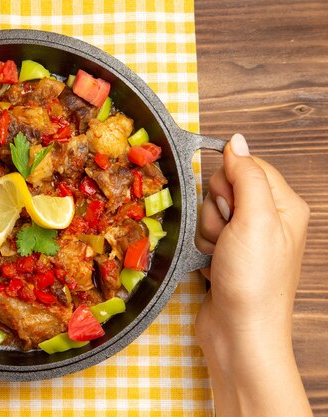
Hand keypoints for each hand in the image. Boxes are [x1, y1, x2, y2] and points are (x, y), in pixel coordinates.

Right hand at [195, 133, 311, 416]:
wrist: (239, 333)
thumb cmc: (253, 280)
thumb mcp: (255, 220)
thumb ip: (246, 175)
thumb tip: (235, 140)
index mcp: (285, 205)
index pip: (246, 165)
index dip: (228, 182)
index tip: (231, 208)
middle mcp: (267, 219)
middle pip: (224, 188)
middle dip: (215, 210)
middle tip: (226, 236)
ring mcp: (246, 238)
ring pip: (208, 210)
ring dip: (206, 231)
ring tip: (219, 254)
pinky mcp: (227, 253)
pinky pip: (203, 233)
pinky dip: (201, 246)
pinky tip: (212, 262)